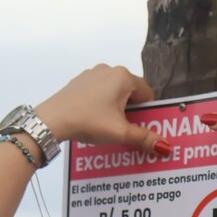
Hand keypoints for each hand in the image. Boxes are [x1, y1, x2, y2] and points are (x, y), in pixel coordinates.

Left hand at [34, 64, 170, 154]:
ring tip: (106, 127)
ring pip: (113, 93)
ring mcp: (91, 74)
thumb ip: (145, 138)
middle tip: (123, 129)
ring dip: (115, 109)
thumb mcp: (120, 132)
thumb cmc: (87, 121)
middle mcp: (108, 70)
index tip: (139, 127)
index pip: (147, 94)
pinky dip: (100, 105)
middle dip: (130, 111)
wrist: (51, 120)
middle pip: (130, 92)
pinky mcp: (78, 82)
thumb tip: (165, 146)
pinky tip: (92, 120)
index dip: (146, 113)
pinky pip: (97, 93)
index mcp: (123, 77)